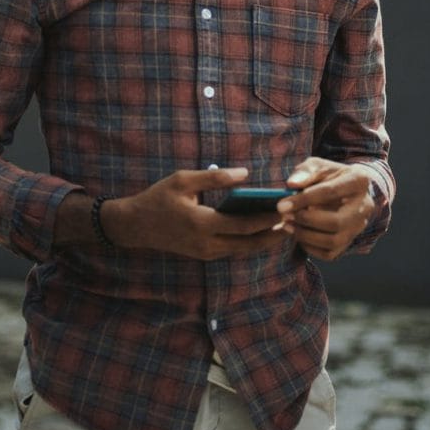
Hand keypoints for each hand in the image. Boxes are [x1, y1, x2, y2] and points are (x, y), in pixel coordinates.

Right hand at [99, 168, 285, 259]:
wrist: (135, 226)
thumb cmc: (158, 198)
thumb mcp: (183, 180)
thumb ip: (215, 176)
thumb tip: (245, 174)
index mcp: (202, 223)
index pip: (243, 224)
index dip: (266, 219)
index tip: (285, 209)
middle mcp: (206, 243)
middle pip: (249, 244)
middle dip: (272, 235)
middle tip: (294, 223)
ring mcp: (205, 253)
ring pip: (242, 250)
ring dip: (263, 241)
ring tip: (283, 228)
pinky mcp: (204, 255)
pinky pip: (232, 250)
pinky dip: (249, 242)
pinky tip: (261, 232)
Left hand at [276, 158, 376, 260]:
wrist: (342, 188)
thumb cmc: (327, 175)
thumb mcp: (317, 165)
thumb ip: (305, 172)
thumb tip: (292, 185)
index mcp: (359, 181)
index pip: (330, 192)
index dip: (303, 200)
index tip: (282, 204)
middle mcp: (365, 206)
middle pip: (336, 222)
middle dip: (306, 221)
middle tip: (285, 216)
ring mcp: (359, 226)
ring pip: (334, 241)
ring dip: (306, 236)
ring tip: (288, 225)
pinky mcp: (350, 241)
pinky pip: (330, 253)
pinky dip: (310, 247)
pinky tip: (298, 234)